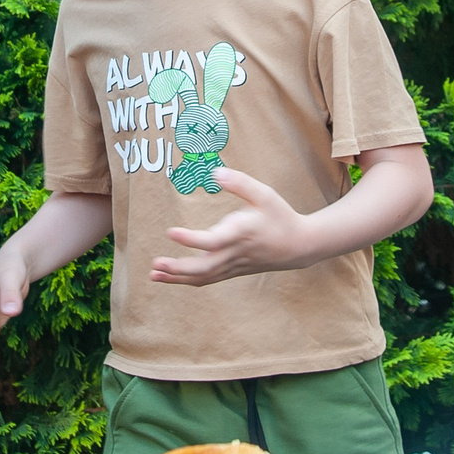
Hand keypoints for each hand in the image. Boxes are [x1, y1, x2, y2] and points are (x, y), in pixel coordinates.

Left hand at [151, 169, 317, 285]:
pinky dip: (188, 280)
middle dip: (178, 268)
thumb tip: (215, 173)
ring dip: (178, 278)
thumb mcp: (265, 194)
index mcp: (241, 233)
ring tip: (153, 274)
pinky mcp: (233, 270)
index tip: (170, 232)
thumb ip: (240, 183)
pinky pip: (208, 279)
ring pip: (204, 277)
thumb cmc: (280, 216)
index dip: (191, 239)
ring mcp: (234, 265)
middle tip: (155, 263)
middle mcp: (235, 253)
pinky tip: (171, 277)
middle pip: (204, 268)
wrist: (299, 246)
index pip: (212, 241)